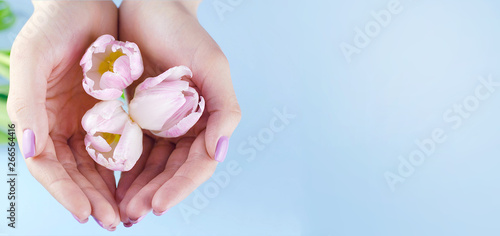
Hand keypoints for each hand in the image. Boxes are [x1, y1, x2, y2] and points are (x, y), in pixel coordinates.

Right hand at [7, 1, 120, 229]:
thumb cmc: (53, 26)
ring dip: (111, 190)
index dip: (64, 192)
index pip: (48, 167)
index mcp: (38, 119)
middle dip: (93, 199)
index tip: (85, 215)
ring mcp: (86, 120)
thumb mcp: (33, 58)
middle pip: (75, 173)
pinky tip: (142, 180)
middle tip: (115, 222)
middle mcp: (60, 125)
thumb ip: (27, 102)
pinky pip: (119, 143)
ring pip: (98, 164)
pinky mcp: (110, 111)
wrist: (83, 2)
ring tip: (130, 212)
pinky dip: (127, 164)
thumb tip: (31, 147)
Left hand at [116, 1, 240, 224]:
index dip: (180, 187)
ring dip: (137, 188)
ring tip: (118, 208)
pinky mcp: (138, 117)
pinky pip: (131, 149)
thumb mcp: (213, 67)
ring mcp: (161, 124)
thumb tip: (221, 152)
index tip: (158, 205)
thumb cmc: (186, 34)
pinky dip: (122, 168)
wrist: (153, 7)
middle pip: (173, 171)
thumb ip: (224, 110)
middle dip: (154, 194)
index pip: (199, 163)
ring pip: (151, 166)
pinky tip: (109, 184)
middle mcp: (187, 127)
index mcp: (209, 120)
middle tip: (131, 213)